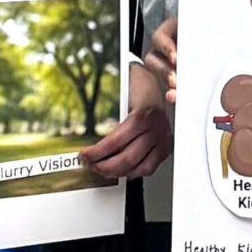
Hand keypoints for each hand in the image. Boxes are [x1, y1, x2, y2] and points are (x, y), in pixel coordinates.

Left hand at [83, 63, 174, 179]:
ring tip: (104, 170)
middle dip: (105, 166)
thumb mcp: (123, 92)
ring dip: (118, 172)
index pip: (115, 142)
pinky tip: (124, 171)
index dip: (96, 153)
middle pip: (127, 158)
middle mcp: (155, 129)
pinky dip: (135, 173)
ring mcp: (162, 139)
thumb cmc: (141, 85)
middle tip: (91, 165)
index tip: (85, 155)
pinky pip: (150, 168)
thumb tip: (86, 130)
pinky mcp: (166, 146)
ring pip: (139, 167)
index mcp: (142, 116)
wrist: (163, 79)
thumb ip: (109, 112)